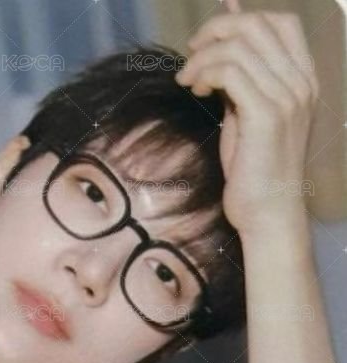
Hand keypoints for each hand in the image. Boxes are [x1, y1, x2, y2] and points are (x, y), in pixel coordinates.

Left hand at [176, 9, 318, 235]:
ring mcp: (288, 98)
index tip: (207, 43)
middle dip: (214, 32)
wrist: (267, 214)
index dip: (239, 20)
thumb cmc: (254, 170)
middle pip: (256, 24)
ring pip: (238, 46)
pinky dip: (205, 73)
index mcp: (303, 80)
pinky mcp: (267, 116)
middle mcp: (301, 83)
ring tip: (188, 81)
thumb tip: (219, 38)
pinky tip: (196, 91)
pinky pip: (230, 71)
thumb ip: (238, 75)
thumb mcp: (246, 113)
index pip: (281, 22)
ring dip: (202, 57)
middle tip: (190, 57)